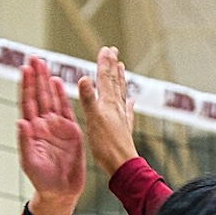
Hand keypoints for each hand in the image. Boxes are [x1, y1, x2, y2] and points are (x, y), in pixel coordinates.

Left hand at [17, 57, 85, 214]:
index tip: (23, 68)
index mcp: (31, 130)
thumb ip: (25, 142)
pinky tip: (58, 81)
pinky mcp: (72, 131)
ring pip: (51, 98)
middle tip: (33, 57)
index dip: (25, 86)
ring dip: (46, 81)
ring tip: (43, 63)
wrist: (61, 192)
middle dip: (35, 76)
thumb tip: (20, 121)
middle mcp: (43, 125)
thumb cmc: (42, 180)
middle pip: (38, 95)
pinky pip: (66, 109)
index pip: (27, 103)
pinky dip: (62, 95)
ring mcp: (57, 127)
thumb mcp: (30, 162)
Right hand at [76, 45, 138, 175]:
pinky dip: (128, 104)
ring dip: (120, 80)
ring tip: (122, 68)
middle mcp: (117, 107)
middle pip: (114, 82)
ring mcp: (122, 118)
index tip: (105, 48)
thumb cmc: (106, 146)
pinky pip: (127, 112)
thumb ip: (88, 99)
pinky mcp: (124, 129)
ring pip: (121, 94)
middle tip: (113, 51)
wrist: (122, 165)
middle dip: (112, 66)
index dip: (104, 63)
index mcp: (108, 103)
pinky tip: (131, 102)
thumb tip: (83, 78)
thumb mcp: (93, 120)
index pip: (105, 78)